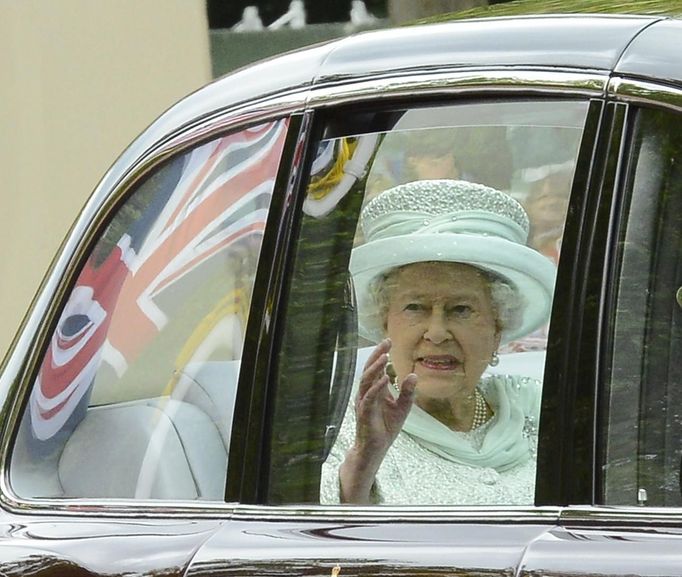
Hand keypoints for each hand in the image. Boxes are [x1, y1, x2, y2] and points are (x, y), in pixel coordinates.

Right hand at [339, 338, 416, 502]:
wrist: (374, 450)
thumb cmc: (385, 428)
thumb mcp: (402, 408)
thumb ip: (407, 392)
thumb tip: (414, 375)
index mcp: (374, 390)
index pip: (376, 368)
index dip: (381, 354)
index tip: (389, 341)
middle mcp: (366, 393)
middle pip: (369, 369)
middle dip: (377, 355)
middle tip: (386, 342)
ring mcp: (364, 402)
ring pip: (366, 380)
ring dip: (375, 368)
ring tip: (385, 356)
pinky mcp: (364, 413)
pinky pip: (369, 397)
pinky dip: (377, 387)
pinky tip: (385, 378)